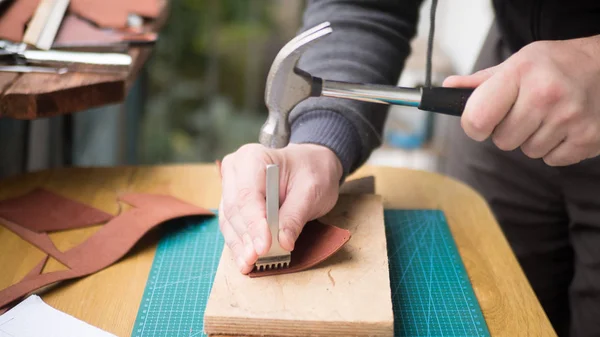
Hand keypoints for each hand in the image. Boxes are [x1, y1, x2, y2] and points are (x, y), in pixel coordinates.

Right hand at [218, 143, 342, 273]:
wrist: (311, 164)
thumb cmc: (312, 171)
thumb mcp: (311, 190)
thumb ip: (295, 215)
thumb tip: (283, 242)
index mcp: (252, 158)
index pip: (247, 195)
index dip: (253, 223)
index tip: (262, 246)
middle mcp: (235, 171)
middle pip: (235, 209)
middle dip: (246, 238)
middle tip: (256, 259)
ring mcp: (231, 187)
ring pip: (230, 221)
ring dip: (240, 245)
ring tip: (249, 264)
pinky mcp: (234, 203)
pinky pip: (233, 226)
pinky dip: (240, 244)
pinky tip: (246, 260)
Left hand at [443, 35, 599, 165]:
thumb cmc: (553, 65)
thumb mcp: (516, 63)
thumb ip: (481, 82)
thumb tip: (448, 90)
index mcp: (520, 73)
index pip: (477, 118)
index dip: (473, 126)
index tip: (481, 123)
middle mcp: (546, 95)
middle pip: (502, 141)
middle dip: (508, 131)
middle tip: (525, 111)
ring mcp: (570, 118)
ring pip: (528, 152)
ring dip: (533, 139)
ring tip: (548, 115)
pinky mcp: (588, 139)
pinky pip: (551, 160)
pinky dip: (555, 148)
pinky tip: (564, 126)